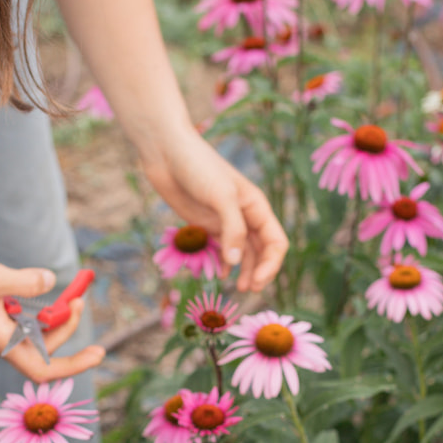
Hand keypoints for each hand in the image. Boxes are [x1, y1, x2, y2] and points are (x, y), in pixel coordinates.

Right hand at [0, 249, 105, 382]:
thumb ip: (23, 281)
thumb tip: (52, 282)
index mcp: (1, 339)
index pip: (43, 368)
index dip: (73, 365)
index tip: (99, 352)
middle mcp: (2, 339)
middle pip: (46, 349)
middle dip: (68, 327)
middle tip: (79, 299)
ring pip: (39, 334)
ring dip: (58, 318)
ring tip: (73, 294)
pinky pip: (27, 321)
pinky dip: (42, 310)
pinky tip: (44, 287)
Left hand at [141, 132, 287, 292]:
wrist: (166, 152)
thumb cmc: (198, 167)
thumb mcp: (221, 197)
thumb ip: (232, 230)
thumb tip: (235, 263)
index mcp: (257, 207)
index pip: (275, 242)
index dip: (270, 265)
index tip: (256, 282)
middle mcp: (245, 216)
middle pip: (262, 251)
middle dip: (259, 272)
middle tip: (247, 290)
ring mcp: (225, 222)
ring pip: (243, 253)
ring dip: (243, 271)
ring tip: (238, 289)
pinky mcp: (206, 224)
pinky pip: (222, 249)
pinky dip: (224, 263)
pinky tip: (220, 273)